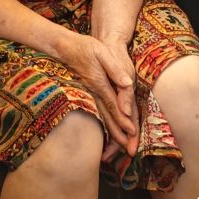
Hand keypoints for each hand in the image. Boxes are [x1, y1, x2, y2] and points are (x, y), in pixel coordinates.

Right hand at [60, 31, 138, 154]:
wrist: (66, 47)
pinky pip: (99, 114)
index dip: (123, 120)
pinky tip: (109, 136)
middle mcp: (95, 93)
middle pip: (108, 118)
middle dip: (119, 135)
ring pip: (103, 119)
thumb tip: (127, 83)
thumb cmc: (86, 47)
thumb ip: (114, 68)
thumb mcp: (102, 52)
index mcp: (100, 84)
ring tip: (119, 151)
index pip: (114, 105)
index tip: (132, 132)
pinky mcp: (90, 95)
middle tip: (129, 151)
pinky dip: (105, 127)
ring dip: (112, 135)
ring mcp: (91, 96)